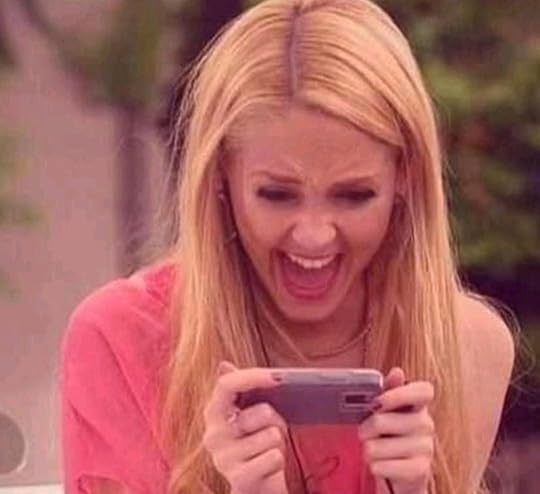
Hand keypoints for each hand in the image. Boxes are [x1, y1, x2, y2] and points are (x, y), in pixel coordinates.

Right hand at [202, 361, 288, 493]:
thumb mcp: (248, 415)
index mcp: (213, 412)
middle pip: (261, 411)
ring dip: (278, 442)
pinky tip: (267, 467)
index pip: (226, 385)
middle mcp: (213, 435)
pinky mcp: (239, 478)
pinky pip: (275, 457)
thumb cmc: (254, 446)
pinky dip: (278, 461)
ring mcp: (224, 458)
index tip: (277, 376)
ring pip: (273, 435)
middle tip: (271, 429)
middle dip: (275, 419)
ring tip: (266, 450)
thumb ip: (239, 390)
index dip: (252, 376)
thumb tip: (223, 364)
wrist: (253, 489)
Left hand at [358, 367, 433, 493]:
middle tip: (364, 431)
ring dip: (368, 450)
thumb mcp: (386, 410)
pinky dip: (374, 466)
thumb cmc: (390, 433)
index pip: (423, 391)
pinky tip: (381, 464)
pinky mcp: (420, 470)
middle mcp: (426, 424)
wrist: (401, 470)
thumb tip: (397, 372)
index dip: (398, 394)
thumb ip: (388, 390)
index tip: (376, 401)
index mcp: (419, 404)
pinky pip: (381, 466)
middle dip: (365, 428)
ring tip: (376, 450)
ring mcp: (425, 448)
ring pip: (376, 446)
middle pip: (382, 421)